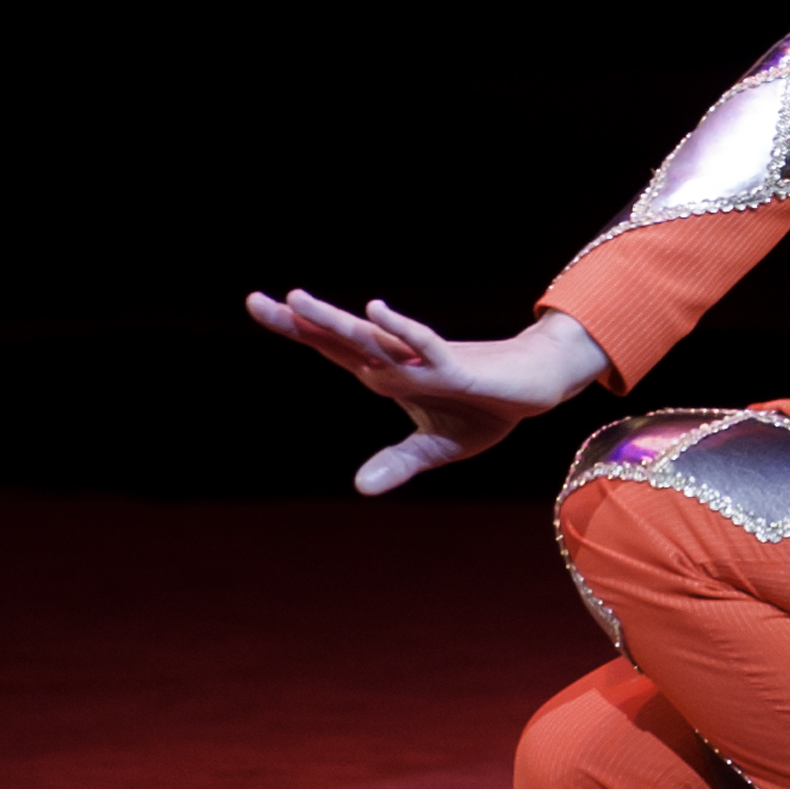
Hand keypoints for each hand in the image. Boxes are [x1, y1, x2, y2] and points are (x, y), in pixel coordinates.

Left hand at [248, 293, 609, 494]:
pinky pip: (423, 346)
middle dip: (299, 320)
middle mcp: (396, 362)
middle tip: (254, 300)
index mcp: (385, 375)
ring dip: (336, 321)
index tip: (257, 302)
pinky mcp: (454, 366)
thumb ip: (397, 463)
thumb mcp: (434, 448)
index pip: (331, 348)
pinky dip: (401, 328)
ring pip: (371, 339)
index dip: (295, 329)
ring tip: (299, 299)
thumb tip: (360, 489)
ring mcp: (422, 362)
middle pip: (339, 338)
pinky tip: (377, 310)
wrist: (535, 387)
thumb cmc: (482, 409)